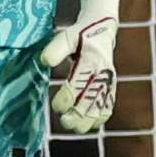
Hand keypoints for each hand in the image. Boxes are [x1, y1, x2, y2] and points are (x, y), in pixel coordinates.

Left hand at [40, 0, 120, 132]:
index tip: (55, 105)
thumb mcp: (66, 36)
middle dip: (77, 115)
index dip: (65, 99)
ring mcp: (108, 80)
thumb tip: (44, 61)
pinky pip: (109, 104)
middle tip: (64, 122)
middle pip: (90, 101)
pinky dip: (101, 116)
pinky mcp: (111, 84)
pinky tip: (91, 125)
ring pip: (101, 106)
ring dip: (88, 120)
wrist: (102, 28)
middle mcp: (102, 73)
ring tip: (76, 128)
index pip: (77, 87)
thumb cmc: (80, 34)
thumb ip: (56, 50)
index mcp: (91, 61)